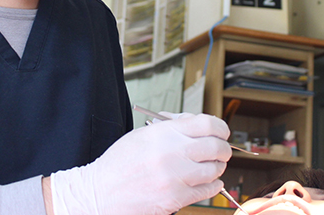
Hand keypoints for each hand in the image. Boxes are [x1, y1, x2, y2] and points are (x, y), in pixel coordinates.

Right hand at [50, 113, 230, 214]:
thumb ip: (172, 127)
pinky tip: (207, 181)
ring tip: (211, 166)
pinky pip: (208, 190)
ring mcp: (175, 177)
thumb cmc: (119, 163)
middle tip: (221, 149)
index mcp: (164, 133)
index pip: (207, 124)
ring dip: (218, 167)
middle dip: (223, 148)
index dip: (220, 127)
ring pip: (215, 169)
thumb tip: (197, 124)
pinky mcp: (176, 198)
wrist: (100, 192)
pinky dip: (213, 184)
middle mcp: (172, 153)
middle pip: (215, 146)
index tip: (221, 132)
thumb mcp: (143, 134)